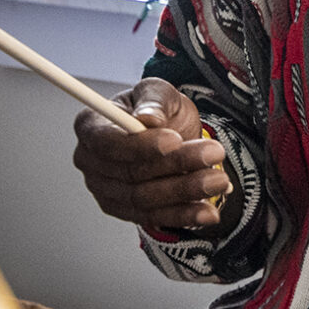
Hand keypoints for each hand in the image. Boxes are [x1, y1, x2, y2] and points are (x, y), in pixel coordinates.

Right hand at [71, 78, 233, 230]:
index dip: (141, 145)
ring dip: (185, 191)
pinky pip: (153, 217)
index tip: (175, 140)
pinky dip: (183, 215)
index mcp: (91, 125)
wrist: (170, 134)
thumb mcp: (159, 91)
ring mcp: (105, 190)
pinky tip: (206, 212)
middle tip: (213, 155)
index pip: (109, 141)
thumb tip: (148, 117)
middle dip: (176, 165)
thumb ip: (154, 99)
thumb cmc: (157, 110)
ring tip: (218, 180)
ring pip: (145, 198)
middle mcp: (90, 161)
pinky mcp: (125, 211)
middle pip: (130, 172)